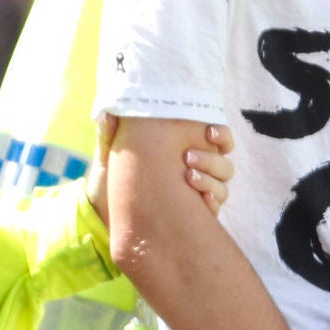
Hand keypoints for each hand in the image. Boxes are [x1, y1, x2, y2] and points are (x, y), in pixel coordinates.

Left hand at [87, 126, 233, 231]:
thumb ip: (111, 135)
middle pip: (224, 164)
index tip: (208, 131)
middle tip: (187, 156)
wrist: (106, 214)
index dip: (220, 134)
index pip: (216, 140)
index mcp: (185, 152)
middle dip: (211, 158)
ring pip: (222, 186)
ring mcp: (198, 195)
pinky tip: (201, 200)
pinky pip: (213, 209)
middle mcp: (198, 173)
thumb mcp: (110, 157)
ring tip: (188, 176)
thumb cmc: (112, 181)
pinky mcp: (194, 216)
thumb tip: (108, 113)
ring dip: (210, 180)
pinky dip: (211, 203)